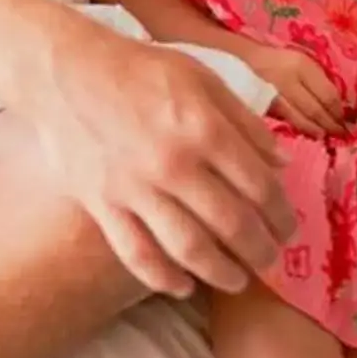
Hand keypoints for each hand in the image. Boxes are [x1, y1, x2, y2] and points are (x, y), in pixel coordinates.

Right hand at [24, 14, 293, 298]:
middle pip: (231, 224)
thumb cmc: (141, 71)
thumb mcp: (203, 77)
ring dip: (221, 273)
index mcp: (205, 127)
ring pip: (189, 248)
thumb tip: (281, 164)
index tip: (289, 228)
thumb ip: (245, 121)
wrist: (67, 72)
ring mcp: (135, 188)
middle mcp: (174, 163)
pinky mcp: (102, 205)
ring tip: (238, 280)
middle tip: (271, 260)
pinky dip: (164, 278)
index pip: (259, 186)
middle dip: (260, 250)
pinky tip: (184, 286)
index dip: (281, 214)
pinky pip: (137, 254)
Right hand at [243, 42, 348, 136]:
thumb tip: (339, 103)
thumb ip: (319, 79)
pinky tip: (309, 132)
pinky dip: (300, 128)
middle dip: (330, 124)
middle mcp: (289, 81)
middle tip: (341, 133)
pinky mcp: (264, 107)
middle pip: (315, 109)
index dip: (338, 110)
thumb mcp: (303, 61)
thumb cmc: (281, 60)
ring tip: (325, 135)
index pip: (327, 94)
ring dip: (316, 130)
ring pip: (300, 119)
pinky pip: (286, 120)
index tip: (346, 118)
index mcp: (302, 66)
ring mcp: (274, 96)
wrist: (246, 60)